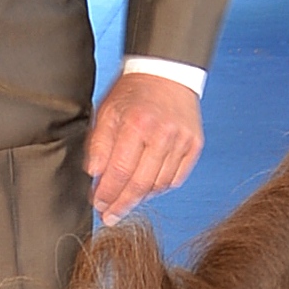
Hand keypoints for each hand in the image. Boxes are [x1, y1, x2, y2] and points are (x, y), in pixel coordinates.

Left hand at [86, 73, 202, 222]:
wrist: (167, 73)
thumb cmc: (133, 92)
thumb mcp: (107, 110)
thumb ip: (98, 143)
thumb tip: (94, 174)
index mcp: (137, 124)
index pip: (120, 171)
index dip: (107, 193)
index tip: (98, 204)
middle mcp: (163, 134)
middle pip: (140, 184)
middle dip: (121, 204)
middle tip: (109, 215)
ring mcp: (182, 141)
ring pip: (159, 185)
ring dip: (140, 197)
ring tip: (125, 199)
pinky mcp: (194, 145)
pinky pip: (175, 179)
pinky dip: (159, 187)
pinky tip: (146, 186)